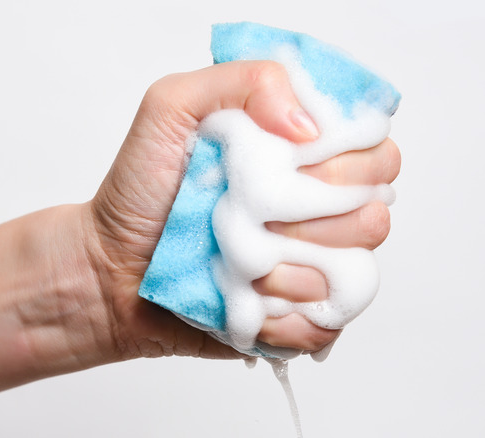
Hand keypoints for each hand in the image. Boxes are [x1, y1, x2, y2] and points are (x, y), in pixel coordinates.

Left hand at [86, 60, 399, 359]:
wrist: (109, 267)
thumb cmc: (139, 189)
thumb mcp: (173, 107)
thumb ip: (245, 80)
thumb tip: (310, 126)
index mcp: (301, 158)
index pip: (375, 151)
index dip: (346, 159)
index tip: (295, 161)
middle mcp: (316, 212)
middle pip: (375, 214)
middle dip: (316, 214)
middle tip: (258, 212)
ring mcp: (308, 267)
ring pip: (354, 272)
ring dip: (292, 267)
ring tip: (239, 259)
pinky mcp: (293, 318)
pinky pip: (325, 325)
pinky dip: (284, 316)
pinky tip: (245, 297)